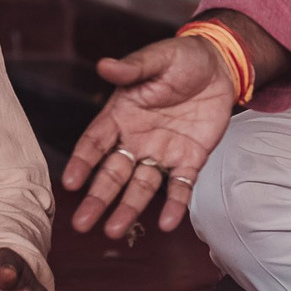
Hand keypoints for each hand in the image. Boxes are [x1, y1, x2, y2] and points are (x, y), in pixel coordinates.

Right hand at [62, 34, 236, 237]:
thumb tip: (104, 65)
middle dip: (98, 198)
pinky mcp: (189, 160)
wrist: (219, 66)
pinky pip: (180, 187)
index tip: (71, 183)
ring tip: (114, 231)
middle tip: (83, 224)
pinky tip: (166, 224)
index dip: (82, 162)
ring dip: (128, 209)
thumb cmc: (180, 60)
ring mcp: (161, 153)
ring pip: (141, 186)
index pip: (94, 143)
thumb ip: (132, 67)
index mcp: (120, 115)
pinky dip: (174, 205)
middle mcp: (136, 140)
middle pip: (112, 174)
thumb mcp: (156, 58)